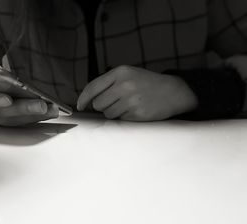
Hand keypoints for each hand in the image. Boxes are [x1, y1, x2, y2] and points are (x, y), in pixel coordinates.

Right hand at [0, 51, 58, 125]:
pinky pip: (22, 122)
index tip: (7, 99)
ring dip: (34, 115)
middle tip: (40, 105)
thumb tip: (2, 74)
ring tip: (51, 108)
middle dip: (21, 109)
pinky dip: (37, 117)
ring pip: (14, 121)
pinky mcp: (6, 122)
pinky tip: (50, 110)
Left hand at [77, 66, 197, 120]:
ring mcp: (131, 100)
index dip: (83, 98)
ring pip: (108, 114)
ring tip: (128, 105)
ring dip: (114, 112)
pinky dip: (124, 117)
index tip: (80, 105)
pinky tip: (135, 110)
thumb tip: (87, 100)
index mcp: (120, 73)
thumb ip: (108, 83)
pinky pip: (120, 120)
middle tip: (116, 102)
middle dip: (103, 106)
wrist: (173, 92)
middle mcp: (124, 85)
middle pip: (98, 104)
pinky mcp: (137, 114)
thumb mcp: (128, 74)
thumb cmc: (147, 83)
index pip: (92, 87)